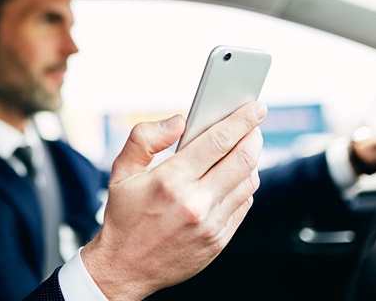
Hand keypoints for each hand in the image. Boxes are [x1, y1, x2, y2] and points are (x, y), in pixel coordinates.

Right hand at [82, 101, 266, 299]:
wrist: (124, 267)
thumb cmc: (124, 217)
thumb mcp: (121, 171)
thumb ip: (145, 138)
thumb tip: (179, 121)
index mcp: (170, 181)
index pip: (219, 141)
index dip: (241, 120)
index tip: (254, 108)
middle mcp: (195, 202)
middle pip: (243, 159)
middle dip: (254, 136)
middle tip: (254, 124)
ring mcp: (210, 224)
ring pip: (249, 182)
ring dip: (251, 160)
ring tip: (242, 149)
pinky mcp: (218, 240)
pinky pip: (244, 205)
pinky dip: (244, 186)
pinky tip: (233, 178)